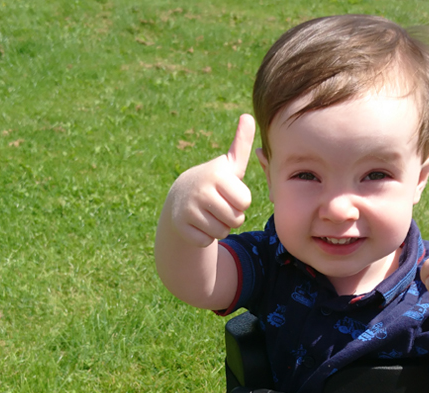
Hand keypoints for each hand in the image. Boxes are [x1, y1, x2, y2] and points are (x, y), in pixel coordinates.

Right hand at [164, 114, 254, 246]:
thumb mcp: (229, 165)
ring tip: (209, 213)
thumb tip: (248, 115)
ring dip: (220, 227)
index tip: (228, 193)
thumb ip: (241, 144)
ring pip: (222, 232)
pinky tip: (198, 224)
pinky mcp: (180, 227)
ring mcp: (188, 208)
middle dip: (232, 216)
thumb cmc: (214, 182)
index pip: (245, 201)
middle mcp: (200, 190)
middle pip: (236, 219)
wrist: (181, 198)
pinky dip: (206, 237)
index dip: (241, 201)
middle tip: (219, 205)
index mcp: (216, 174)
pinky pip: (207, 241)